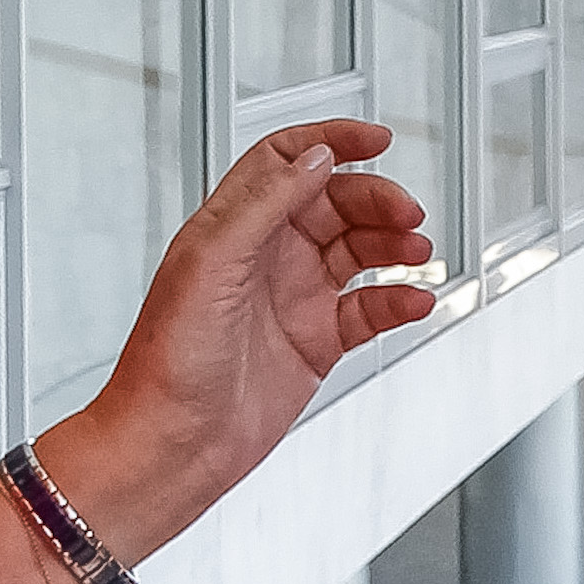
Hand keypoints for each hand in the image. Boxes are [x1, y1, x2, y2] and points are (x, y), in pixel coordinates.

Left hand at [49, 121, 433, 544]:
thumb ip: (265, 203)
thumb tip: (313, 157)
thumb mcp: (211, 262)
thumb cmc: (167, 360)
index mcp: (233, 226)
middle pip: (336, 202)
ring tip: (416, 253)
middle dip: (377, 199)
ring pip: (359, 251)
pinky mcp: (315, 342)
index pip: (287, 160)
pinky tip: (413, 300)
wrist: (171, 444)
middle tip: (407, 213)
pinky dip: (397, 300)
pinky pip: (369, 309)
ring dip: (393, 246)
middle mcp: (265, 256)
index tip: (375, 140)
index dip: (331, 141)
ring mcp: (293, 298)